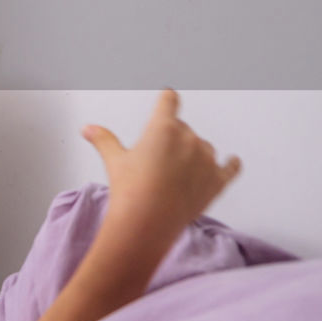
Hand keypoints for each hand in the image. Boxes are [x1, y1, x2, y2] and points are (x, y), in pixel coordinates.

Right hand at [82, 89, 241, 233]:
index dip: (167, 99)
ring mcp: (206, 160)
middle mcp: (189, 139)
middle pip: (182, 127)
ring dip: (192, 153)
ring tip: (174, 173)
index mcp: (163, 128)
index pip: (169, 101)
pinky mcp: (217, 181)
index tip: (168, 96)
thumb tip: (89, 129)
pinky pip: (230, 167)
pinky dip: (230, 164)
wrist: (148, 224)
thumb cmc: (131, 192)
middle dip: (171, 137)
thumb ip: (104, 140)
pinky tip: (232, 161)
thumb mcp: (114, 161)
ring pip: (202, 147)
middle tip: (154, 159)